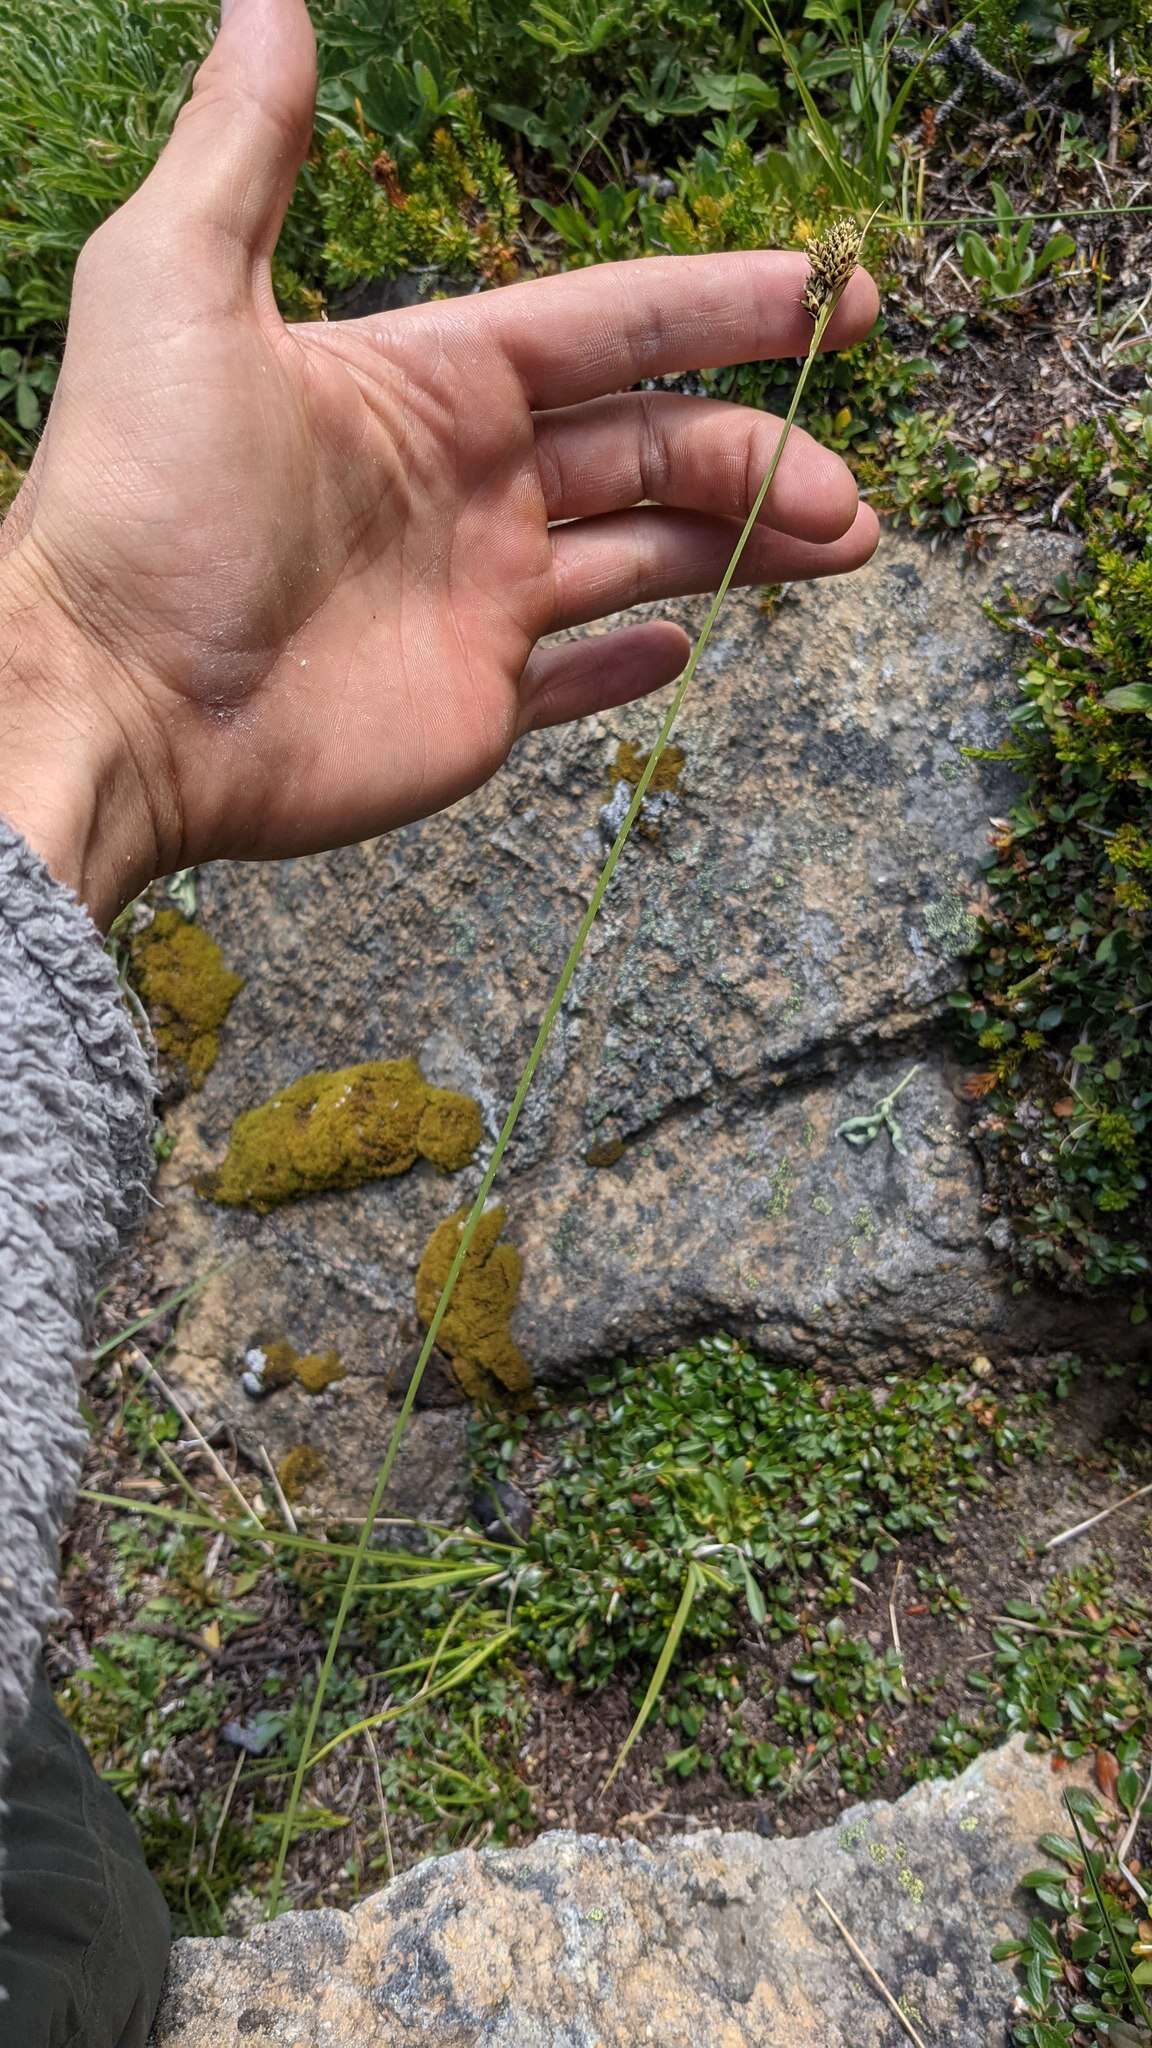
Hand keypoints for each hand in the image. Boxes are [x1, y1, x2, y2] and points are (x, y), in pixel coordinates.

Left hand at [0, 0, 877, 929]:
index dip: (722, 309)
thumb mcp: (176, 289)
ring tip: (843, 543)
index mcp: (432, 382)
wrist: (114, 701)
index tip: (831, 296)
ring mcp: (478, 599)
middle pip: (651, 449)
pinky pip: (576, 680)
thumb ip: (243, 149)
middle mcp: (471, 485)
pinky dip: (634, 665)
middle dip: (759, 454)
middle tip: (845, 492)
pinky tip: (691, 643)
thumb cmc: (145, 498)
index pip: (612, 329)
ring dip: (745, 546)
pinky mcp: (475, 705)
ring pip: (646, 556)